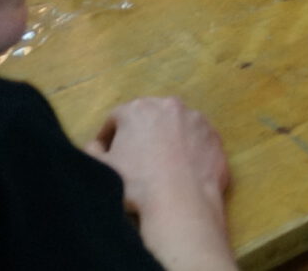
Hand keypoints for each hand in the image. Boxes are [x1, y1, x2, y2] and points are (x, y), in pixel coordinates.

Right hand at [88, 97, 233, 270]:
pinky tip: (182, 170)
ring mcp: (197, 120)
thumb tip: (95, 145)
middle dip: (140, 134)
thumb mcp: (101, 168)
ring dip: (167, 140)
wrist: (180, 201)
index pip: (117, 118)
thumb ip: (92, 151)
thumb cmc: (136, 184)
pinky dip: (189, 150)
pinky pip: (197, 140)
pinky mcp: (215, 136)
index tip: (107, 152)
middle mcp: (170, 106)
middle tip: (134, 158)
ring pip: (175, 126)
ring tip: (161, 166)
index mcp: (138, 109)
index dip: (109, 136)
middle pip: (149, 117)